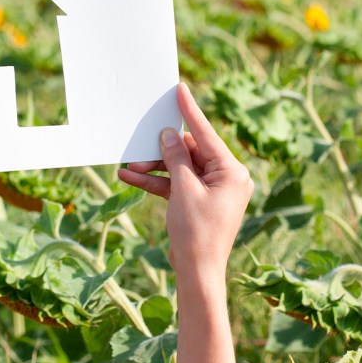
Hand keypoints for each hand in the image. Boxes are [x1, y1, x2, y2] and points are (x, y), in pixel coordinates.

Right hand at [118, 83, 253, 281]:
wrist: (197, 272)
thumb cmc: (197, 233)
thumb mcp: (183, 189)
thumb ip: (176, 158)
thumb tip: (169, 134)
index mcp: (232, 171)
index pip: (207, 134)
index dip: (190, 112)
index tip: (180, 90)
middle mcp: (227, 178)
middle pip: (190, 152)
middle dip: (162, 150)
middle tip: (137, 148)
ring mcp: (213, 190)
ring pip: (180, 168)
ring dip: (155, 166)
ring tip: (128, 166)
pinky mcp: (199, 202)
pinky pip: (177, 184)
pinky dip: (157, 181)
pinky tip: (131, 176)